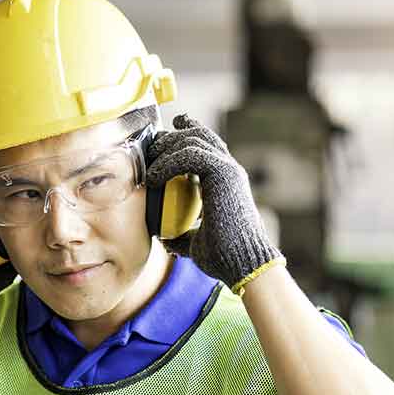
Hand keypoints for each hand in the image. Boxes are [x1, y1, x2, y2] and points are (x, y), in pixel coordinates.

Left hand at [145, 114, 282, 291]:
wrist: (243, 264)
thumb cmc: (224, 258)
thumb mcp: (196, 243)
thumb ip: (183, 237)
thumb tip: (165, 239)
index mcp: (226, 182)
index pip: (207, 146)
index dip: (188, 132)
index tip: (168, 131)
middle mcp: (230, 171)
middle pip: (199, 136)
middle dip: (171, 136)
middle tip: (151, 148)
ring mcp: (229, 170)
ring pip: (194, 139)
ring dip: (167, 147)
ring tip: (150, 166)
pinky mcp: (223, 174)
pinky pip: (191, 154)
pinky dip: (169, 162)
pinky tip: (155, 177)